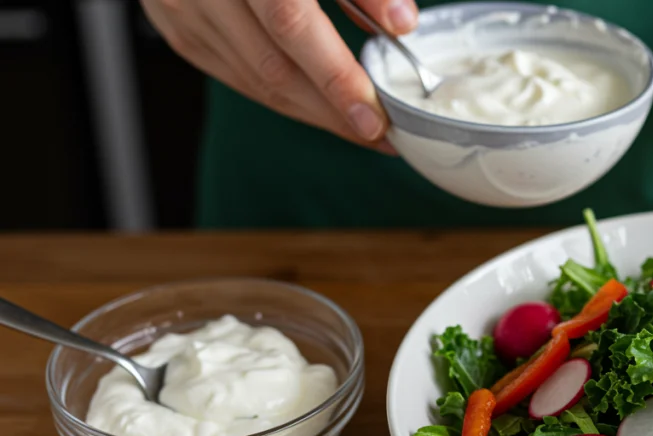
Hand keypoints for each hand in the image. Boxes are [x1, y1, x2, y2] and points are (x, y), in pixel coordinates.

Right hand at [142, 0, 418, 150]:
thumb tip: (402, 23)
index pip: (292, 24)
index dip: (336, 77)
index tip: (375, 117)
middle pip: (275, 68)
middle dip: (333, 112)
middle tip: (382, 135)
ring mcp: (184, 10)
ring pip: (257, 81)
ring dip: (312, 112)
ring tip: (358, 127)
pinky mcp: (180, 29)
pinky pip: (237, 76)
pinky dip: (282, 97)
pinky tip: (318, 107)